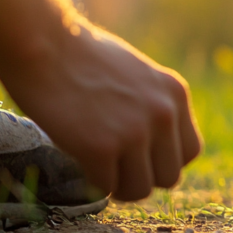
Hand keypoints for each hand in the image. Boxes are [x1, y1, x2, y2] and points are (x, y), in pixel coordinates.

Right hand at [0, 21, 201, 200]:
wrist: (43, 43)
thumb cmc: (81, 56)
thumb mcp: (138, 75)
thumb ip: (153, 106)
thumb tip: (153, 145)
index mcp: (175, 94)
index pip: (190, 151)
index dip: (162, 160)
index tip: (140, 156)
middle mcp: (163, 114)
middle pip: (170, 177)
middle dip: (142, 177)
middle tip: (116, 166)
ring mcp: (135, 132)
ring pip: (140, 190)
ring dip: (118, 185)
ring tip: (97, 167)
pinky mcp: (102, 148)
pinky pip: (106, 187)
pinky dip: (91, 180)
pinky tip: (79, 159)